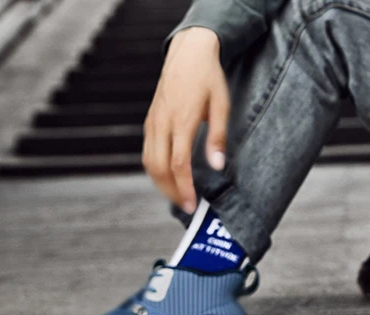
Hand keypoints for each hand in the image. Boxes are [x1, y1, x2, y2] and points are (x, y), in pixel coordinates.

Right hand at [143, 27, 229, 212]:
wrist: (188, 52)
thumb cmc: (208, 77)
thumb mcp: (221, 105)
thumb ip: (218, 137)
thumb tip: (217, 165)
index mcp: (182, 120)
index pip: (179, 164)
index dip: (184, 188)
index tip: (192, 204)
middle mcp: (163, 122)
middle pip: (160, 168)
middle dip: (172, 192)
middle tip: (187, 207)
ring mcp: (153, 121)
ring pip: (149, 162)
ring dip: (162, 184)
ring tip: (179, 196)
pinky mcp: (150, 120)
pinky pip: (148, 151)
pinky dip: (156, 170)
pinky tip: (169, 178)